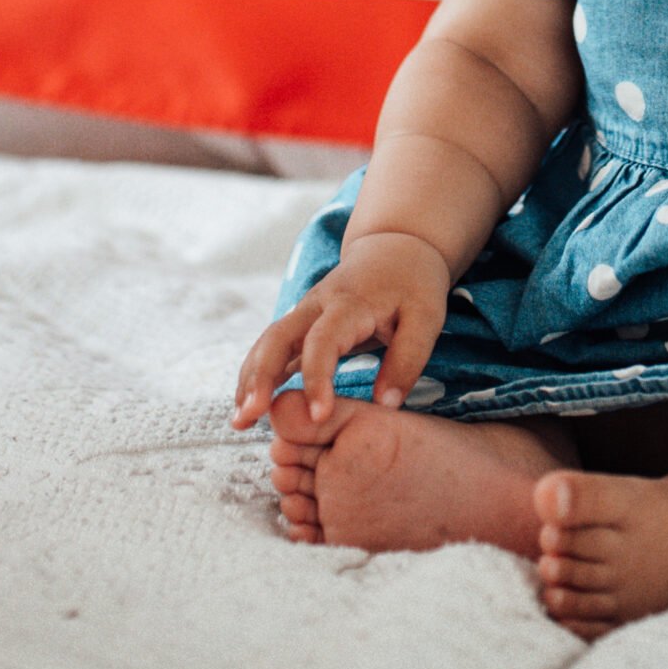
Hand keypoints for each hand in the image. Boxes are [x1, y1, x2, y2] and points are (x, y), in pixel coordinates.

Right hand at [231, 230, 452, 429]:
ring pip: (267, 343)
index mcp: (348, 303)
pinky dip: (258, 376)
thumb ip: (407, 360)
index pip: (322, 342)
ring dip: (250, 380)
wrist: (396, 247)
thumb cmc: (413, 284)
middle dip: (260, 377)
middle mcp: (317, 305)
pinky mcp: (302, 323)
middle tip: (250, 416)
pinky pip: (273, 349)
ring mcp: (304, 312)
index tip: (318, 417)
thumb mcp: (426, 318)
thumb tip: (384, 405)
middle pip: (277, 338)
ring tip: (240, 421)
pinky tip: (249, 406)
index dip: (317, 379)